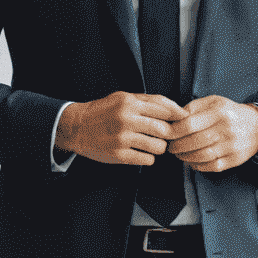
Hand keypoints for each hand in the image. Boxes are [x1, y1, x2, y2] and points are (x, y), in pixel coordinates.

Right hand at [54, 91, 185, 166]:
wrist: (77, 126)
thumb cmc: (102, 111)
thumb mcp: (123, 97)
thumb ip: (148, 101)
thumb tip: (174, 108)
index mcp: (129, 103)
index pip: (164, 110)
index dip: (176, 117)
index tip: (180, 121)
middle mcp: (126, 119)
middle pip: (164, 130)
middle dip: (169, 134)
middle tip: (165, 135)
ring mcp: (122, 138)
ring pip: (158, 147)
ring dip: (160, 147)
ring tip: (153, 144)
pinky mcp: (118, 155)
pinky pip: (147, 160)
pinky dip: (149, 158)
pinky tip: (142, 152)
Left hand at [167, 96, 257, 172]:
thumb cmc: (230, 113)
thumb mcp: (214, 102)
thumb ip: (193, 107)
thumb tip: (174, 118)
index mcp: (219, 112)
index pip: (189, 124)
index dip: (173, 132)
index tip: (166, 134)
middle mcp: (226, 129)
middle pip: (194, 142)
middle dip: (177, 146)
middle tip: (170, 147)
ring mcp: (231, 146)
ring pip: (201, 156)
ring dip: (185, 158)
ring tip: (179, 154)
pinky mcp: (235, 159)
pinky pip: (212, 166)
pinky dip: (198, 166)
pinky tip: (192, 161)